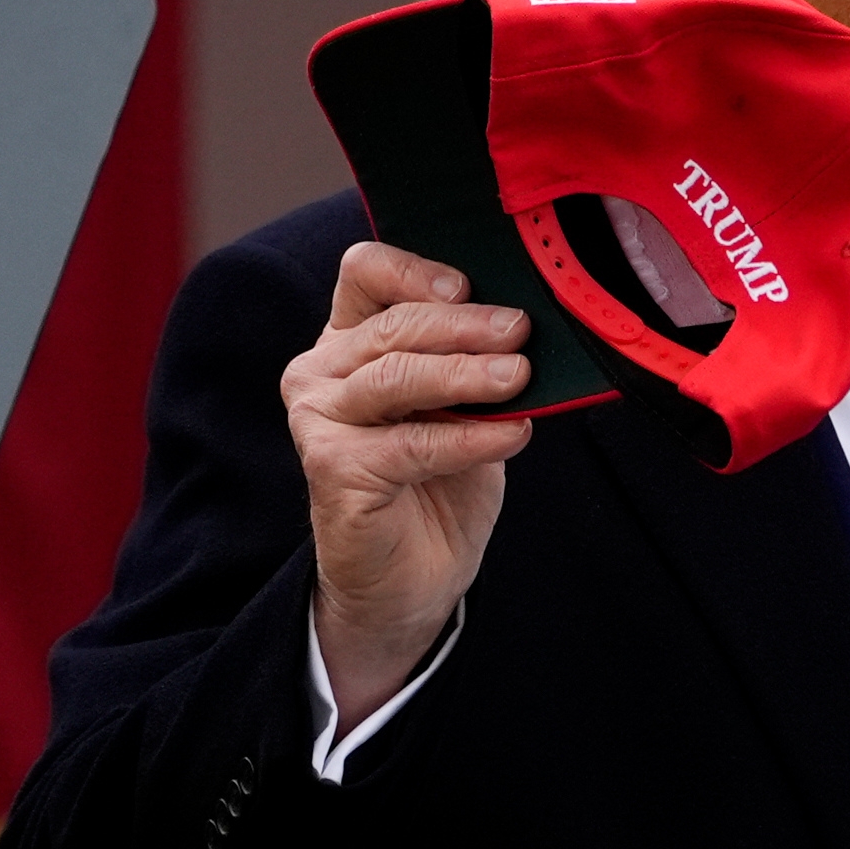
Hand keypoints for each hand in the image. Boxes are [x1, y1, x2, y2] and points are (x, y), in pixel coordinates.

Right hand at [284, 243, 535, 716]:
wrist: (414, 577)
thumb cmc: (440, 480)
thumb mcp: (464, 404)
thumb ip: (477, 360)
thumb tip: (530, 326)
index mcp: (351, 338)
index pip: (364, 272)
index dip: (414, 270)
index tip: (468, 287)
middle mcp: (322, 371)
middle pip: (391, 326)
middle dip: (463, 326)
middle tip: (520, 331)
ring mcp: (319, 420)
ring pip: (395, 377)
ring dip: (465, 375)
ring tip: (519, 377)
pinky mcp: (332, 470)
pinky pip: (408, 443)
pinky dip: (469, 436)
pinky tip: (514, 434)